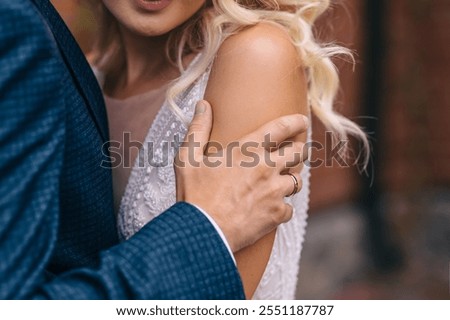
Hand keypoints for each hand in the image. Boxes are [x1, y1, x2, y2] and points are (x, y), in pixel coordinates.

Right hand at [175, 100, 308, 251]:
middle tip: (293, 154)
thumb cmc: (194, 194)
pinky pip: (289, 208)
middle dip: (299, 151)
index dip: (296, 122)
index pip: (281, 128)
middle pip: (299, 153)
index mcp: (247, 150)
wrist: (202, 232)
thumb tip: (203, 105)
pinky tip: (268, 210)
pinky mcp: (277, 214)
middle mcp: (267, 167)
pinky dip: (281, 208)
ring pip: (297, 181)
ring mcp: (275, 191)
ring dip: (288, 181)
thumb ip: (198, 129)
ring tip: (277, 184)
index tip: (302, 121)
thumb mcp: (188, 158)